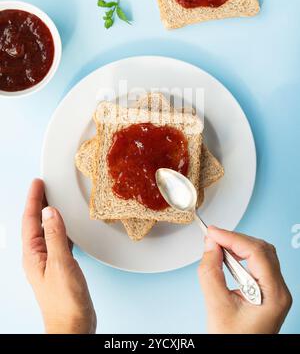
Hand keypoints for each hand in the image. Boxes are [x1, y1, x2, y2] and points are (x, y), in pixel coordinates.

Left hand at [22, 179, 96, 333]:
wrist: (72, 327)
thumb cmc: (65, 302)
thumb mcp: (61, 264)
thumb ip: (56, 236)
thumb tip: (50, 212)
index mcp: (33, 255)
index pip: (30, 220)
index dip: (33, 199)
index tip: (37, 183)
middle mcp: (37, 257)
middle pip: (35, 223)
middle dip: (37, 203)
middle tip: (43, 185)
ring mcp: (47, 262)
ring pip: (46, 231)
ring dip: (48, 214)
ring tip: (52, 199)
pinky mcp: (59, 267)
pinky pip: (57, 240)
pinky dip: (60, 228)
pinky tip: (66, 226)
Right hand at [198, 226, 291, 333]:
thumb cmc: (233, 340)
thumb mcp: (216, 306)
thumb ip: (210, 272)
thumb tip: (210, 245)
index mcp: (274, 295)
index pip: (257, 253)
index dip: (233, 238)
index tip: (212, 233)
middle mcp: (279, 291)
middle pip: (261, 250)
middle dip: (235, 239)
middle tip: (212, 237)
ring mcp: (274, 291)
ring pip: (260, 255)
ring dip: (238, 247)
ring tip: (217, 246)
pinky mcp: (266, 292)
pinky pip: (256, 265)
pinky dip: (239, 257)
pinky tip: (225, 259)